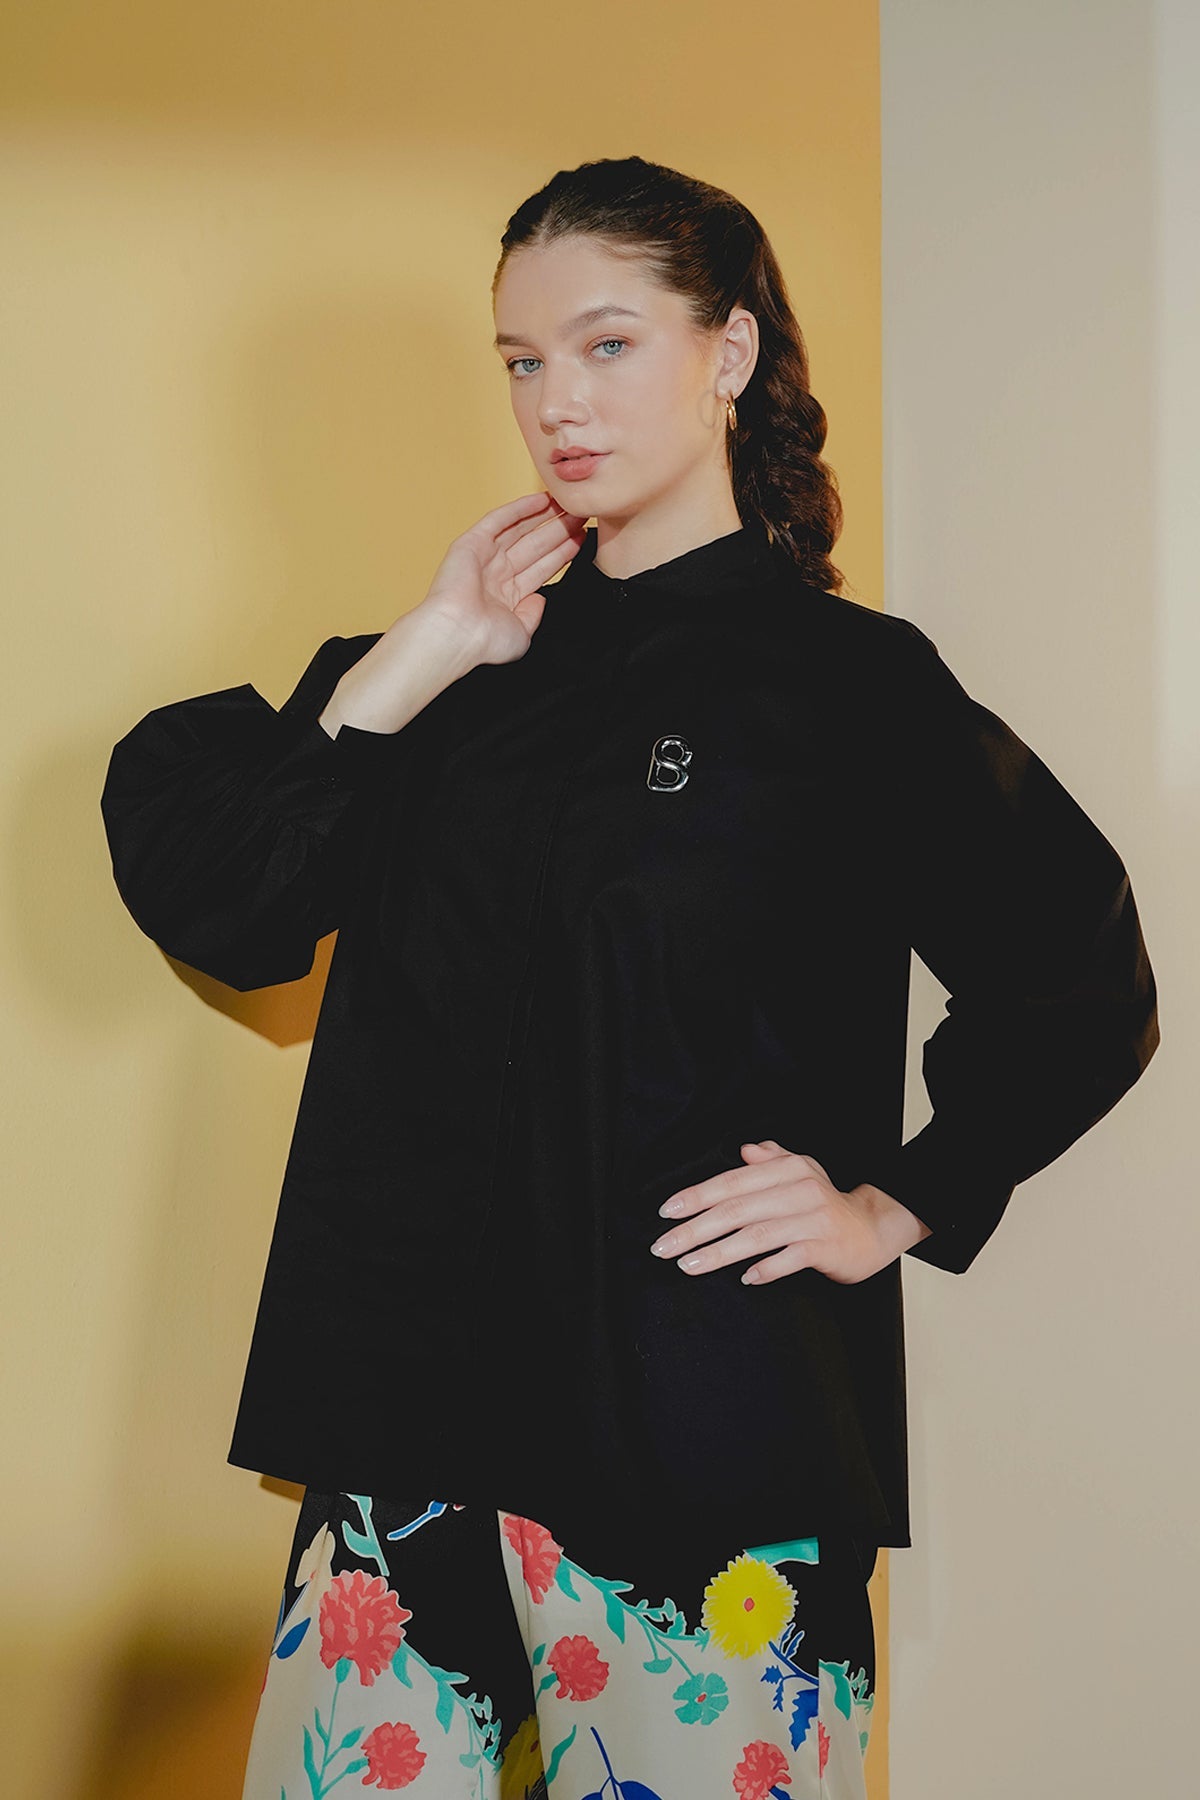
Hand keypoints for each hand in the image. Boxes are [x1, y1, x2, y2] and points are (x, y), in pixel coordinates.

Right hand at [421, 489, 589, 666]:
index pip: (542, 567)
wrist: (458, 634)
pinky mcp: (472, 543)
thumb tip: (541, 600)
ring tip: (567, 503)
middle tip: (581, 516)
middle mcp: (497, 574)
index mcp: (507, 595)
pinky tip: (541, 499)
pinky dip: (520, 508)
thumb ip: (533, 614)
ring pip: (521, 530)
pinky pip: (500, 519)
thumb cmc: (484, 640)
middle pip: (535, 545)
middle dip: (559, 530)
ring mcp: (484, 557)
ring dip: (544, 516)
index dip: (563, 552)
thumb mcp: (522, 634)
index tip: (582, 539)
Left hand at [647, 1139, 933, 1286]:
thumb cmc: (827, 1203)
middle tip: (663, 1246)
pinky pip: (790, 1257)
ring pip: (756, 1235)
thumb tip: (744, 1150)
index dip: (696, 1196)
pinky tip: (745, 1279)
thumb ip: (771, 1160)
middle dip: (695, 1229)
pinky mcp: (826, 1247)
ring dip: (718, 1252)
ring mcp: (813, 1219)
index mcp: (787, 1169)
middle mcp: (799, 1190)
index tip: (666, 1212)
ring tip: (689, 1266)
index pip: (732, 1181)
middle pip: (737, 1209)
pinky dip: (766, 1268)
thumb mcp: (801, 1172)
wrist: (874, 1229)